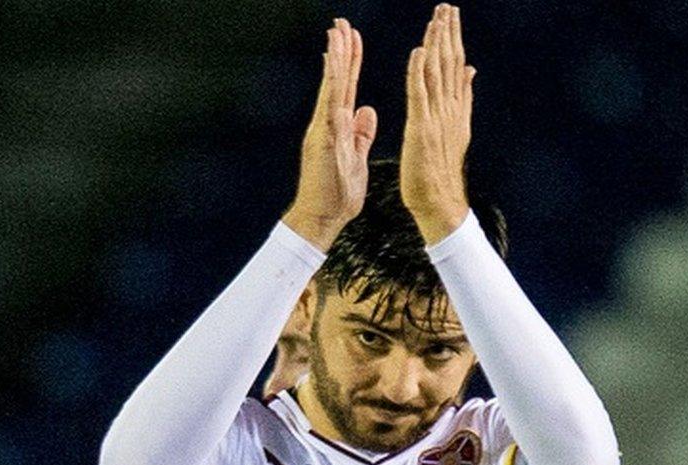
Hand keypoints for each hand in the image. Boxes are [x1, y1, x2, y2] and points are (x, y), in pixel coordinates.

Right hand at [283, 18, 377, 251]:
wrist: (320, 219)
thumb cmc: (337, 193)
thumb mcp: (356, 157)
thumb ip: (361, 133)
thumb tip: (367, 110)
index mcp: (338, 126)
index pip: (345, 87)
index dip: (349, 62)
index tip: (351, 37)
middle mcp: (327, 124)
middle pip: (336, 81)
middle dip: (340, 51)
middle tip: (341, 23)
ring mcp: (323, 132)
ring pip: (331, 90)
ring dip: (335, 62)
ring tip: (337, 35)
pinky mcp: (324, 143)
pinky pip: (331, 112)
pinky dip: (334, 91)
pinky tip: (337, 72)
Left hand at [400, 4, 475, 244]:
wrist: (440, 204)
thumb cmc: (440, 173)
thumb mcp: (455, 130)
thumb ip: (462, 98)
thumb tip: (470, 71)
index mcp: (455, 109)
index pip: (456, 67)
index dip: (453, 40)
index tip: (451, 15)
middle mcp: (450, 110)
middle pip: (450, 64)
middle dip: (448, 34)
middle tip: (446, 6)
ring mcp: (437, 118)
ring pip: (437, 74)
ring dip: (436, 44)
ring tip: (437, 18)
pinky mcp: (421, 128)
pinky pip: (420, 94)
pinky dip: (419, 72)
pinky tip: (420, 51)